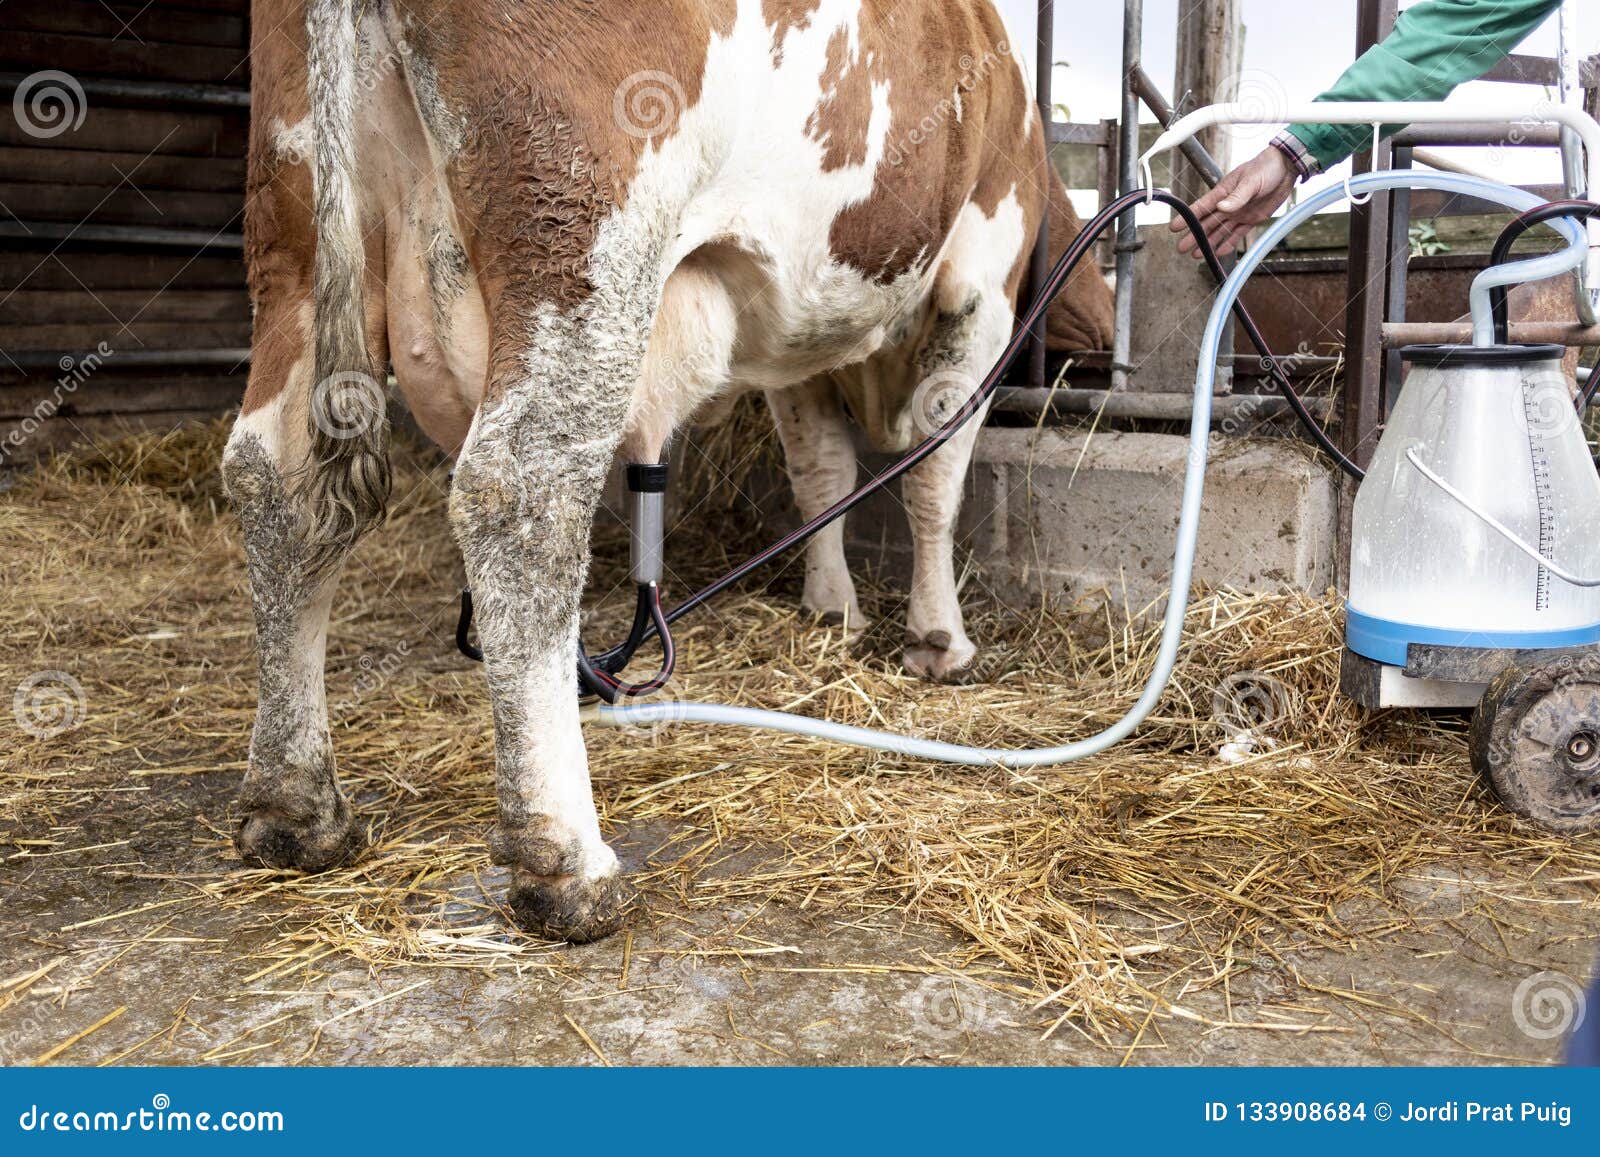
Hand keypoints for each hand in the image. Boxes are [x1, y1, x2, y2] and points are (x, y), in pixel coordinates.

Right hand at [1172, 146, 1297, 257]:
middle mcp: (1228, 204)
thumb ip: (1237, 197)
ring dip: (1208, 243)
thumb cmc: (1266, 168)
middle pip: (1207, 223)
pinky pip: (1237, 233)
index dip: (1187, 217)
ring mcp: (1239, 212)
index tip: (1174, 227)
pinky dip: (1228, 243)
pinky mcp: (1252, 218)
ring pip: (1220, 231)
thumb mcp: (1251, 181)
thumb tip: (1222, 208)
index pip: (1201, 207)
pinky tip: (1219, 252)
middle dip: (1194, 236)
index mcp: (1223, 193)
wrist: (1286, 169)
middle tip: (1181, 248)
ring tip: (1196, 255)